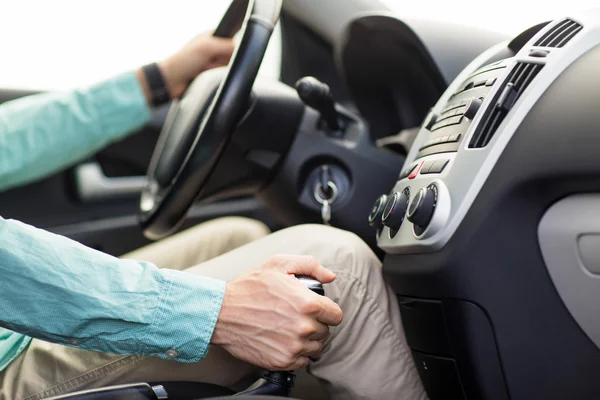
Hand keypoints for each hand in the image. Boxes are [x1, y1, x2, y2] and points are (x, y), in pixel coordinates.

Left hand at [158, 32, 234, 97]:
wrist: (171, 80)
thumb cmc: (184, 61)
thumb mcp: (207, 48)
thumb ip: (226, 45)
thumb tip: (241, 48)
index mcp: (210, 36)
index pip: (232, 40)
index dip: (231, 49)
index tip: (222, 54)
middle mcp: (212, 48)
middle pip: (231, 55)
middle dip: (222, 61)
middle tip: (210, 63)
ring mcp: (211, 61)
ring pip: (227, 67)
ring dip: (217, 70)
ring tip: (205, 70)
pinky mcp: (210, 74)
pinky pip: (221, 76)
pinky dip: (216, 77)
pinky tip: (206, 76)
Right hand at [210, 255, 342, 370]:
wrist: (221, 313)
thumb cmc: (249, 287)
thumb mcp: (279, 264)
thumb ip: (310, 265)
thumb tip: (331, 277)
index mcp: (309, 304)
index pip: (336, 315)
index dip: (327, 311)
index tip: (316, 309)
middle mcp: (304, 327)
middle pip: (326, 332)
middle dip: (316, 324)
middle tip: (297, 317)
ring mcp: (294, 347)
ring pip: (316, 348)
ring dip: (307, 340)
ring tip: (289, 329)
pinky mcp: (283, 362)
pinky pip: (302, 361)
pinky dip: (297, 353)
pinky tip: (283, 341)